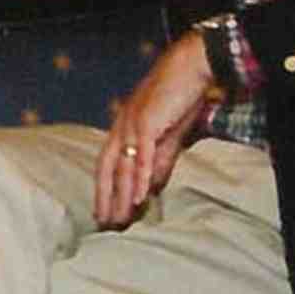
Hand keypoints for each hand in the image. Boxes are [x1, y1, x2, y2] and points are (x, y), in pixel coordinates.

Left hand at [94, 33, 215, 225]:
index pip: (107, 164)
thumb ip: (159, 162)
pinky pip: (141, 156)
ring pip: (122, 167)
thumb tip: (151, 187)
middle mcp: (121, 127)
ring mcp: (131, 125)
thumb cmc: (179, 99)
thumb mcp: (168, 137)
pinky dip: (138, 177)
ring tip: (118, 220)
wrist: (190, 69)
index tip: (103, 213)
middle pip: (107, 169)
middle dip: (105, 198)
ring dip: (120, 196)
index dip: (104, 189)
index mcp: (123, 129)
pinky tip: (138, 198)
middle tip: (105, 225)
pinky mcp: (147, 123)